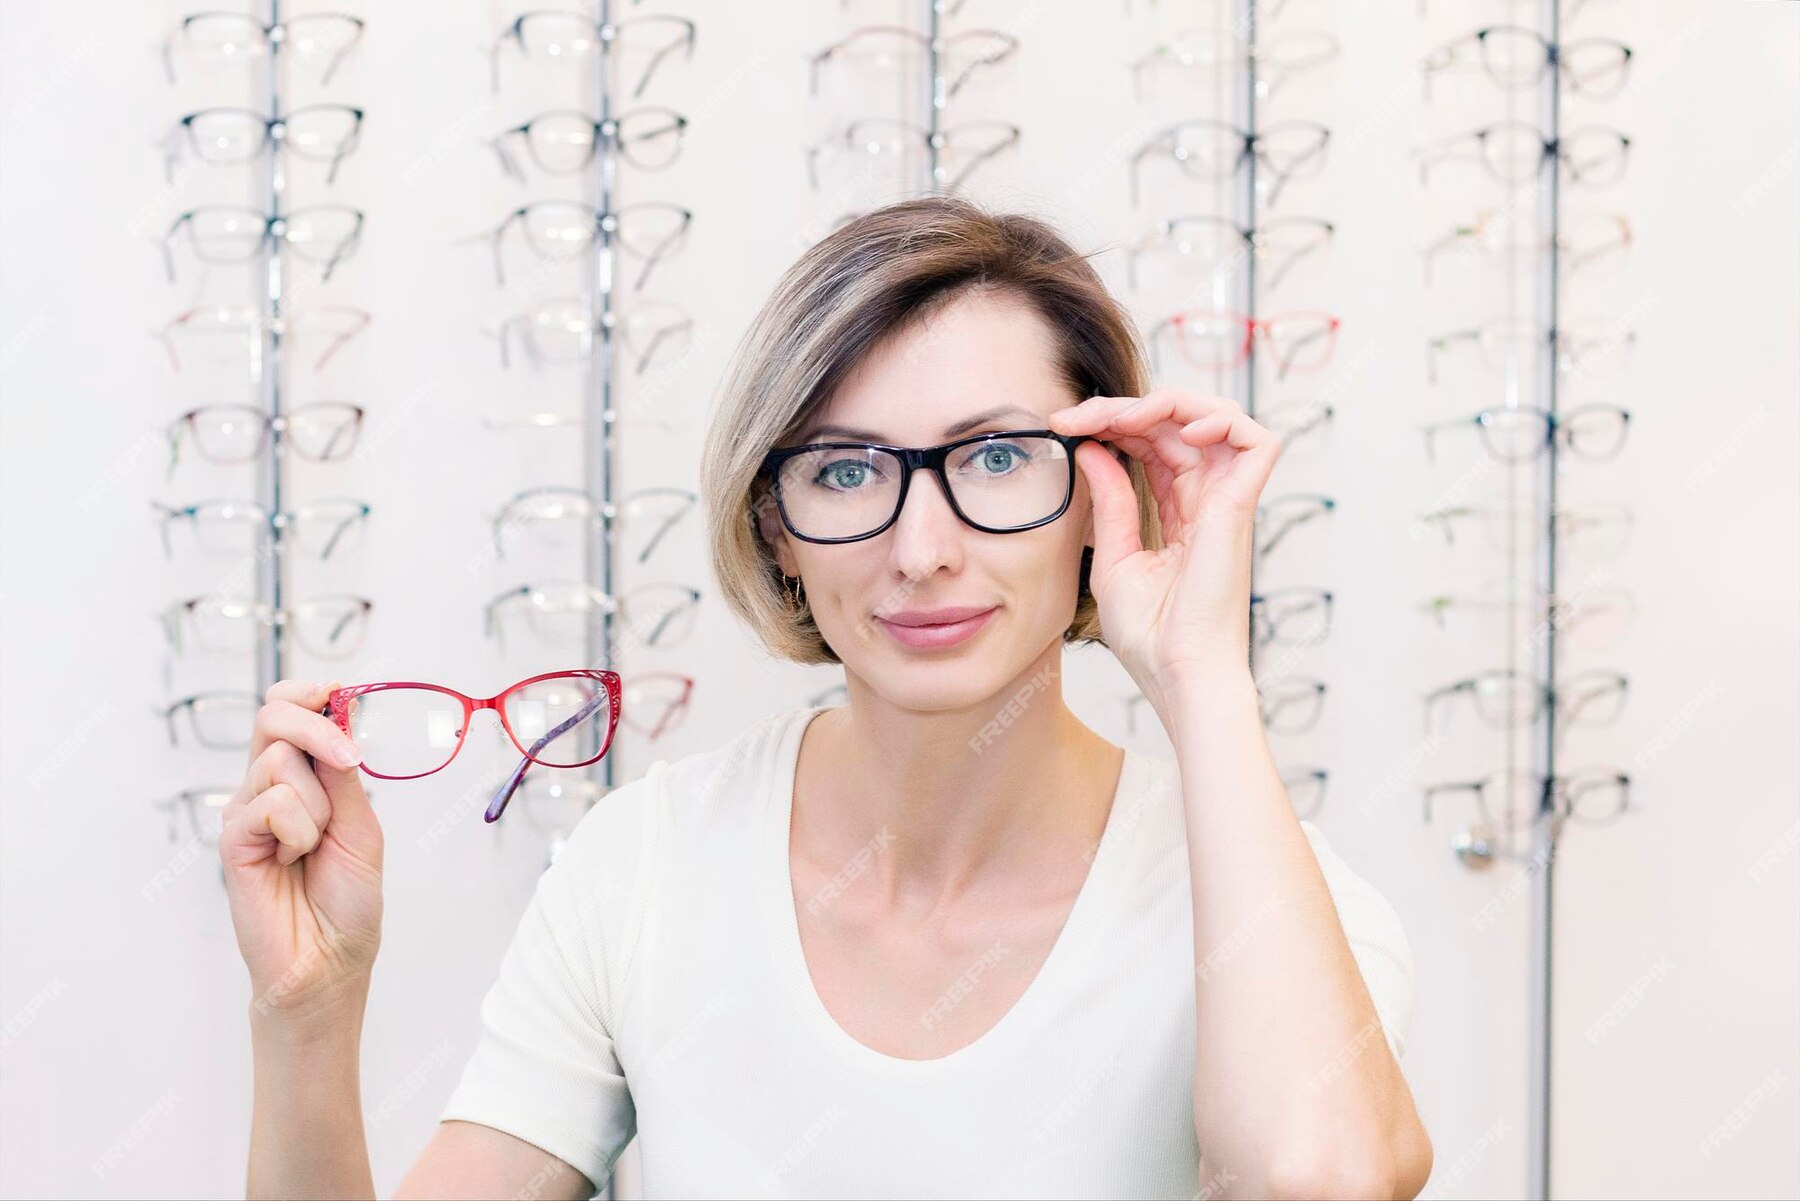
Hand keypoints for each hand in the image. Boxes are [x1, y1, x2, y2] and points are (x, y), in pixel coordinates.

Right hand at [220, 679, 384, 1030]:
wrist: (329, 959)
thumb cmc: (348, 900)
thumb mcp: (362, 826)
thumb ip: (345, 773)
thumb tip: (341, 710)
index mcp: (303, 778)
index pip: (288, 710)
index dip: (309, 694)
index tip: (337, 694)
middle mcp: (269, 787)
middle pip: (274, 716)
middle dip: (317, 728)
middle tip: (346, 763)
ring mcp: (247, 810)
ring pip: (280, 761)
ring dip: (317, 805)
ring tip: (313, 848)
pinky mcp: (233, 838)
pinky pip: (271, 802)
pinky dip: (298, 831)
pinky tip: (291, 863)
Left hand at [1048, 388, 1282, 711]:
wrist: (1177, 675)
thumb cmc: (1151, 635)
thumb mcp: (1114, 557)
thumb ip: (1109, 501)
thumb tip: (1092, 450)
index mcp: (1180, 513)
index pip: (1153, 443)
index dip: (1113, 422)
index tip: (1064, 427)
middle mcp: (1208, 501)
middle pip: (1177, 423)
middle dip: (1125, 407)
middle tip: (1077, 416)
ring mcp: (1228, 502)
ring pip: (1218, 417)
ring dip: (1169, 402)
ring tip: (1123, 417)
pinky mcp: (1242, 508)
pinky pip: (1257, 441)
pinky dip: (1223, 420)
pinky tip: (1179, 429)